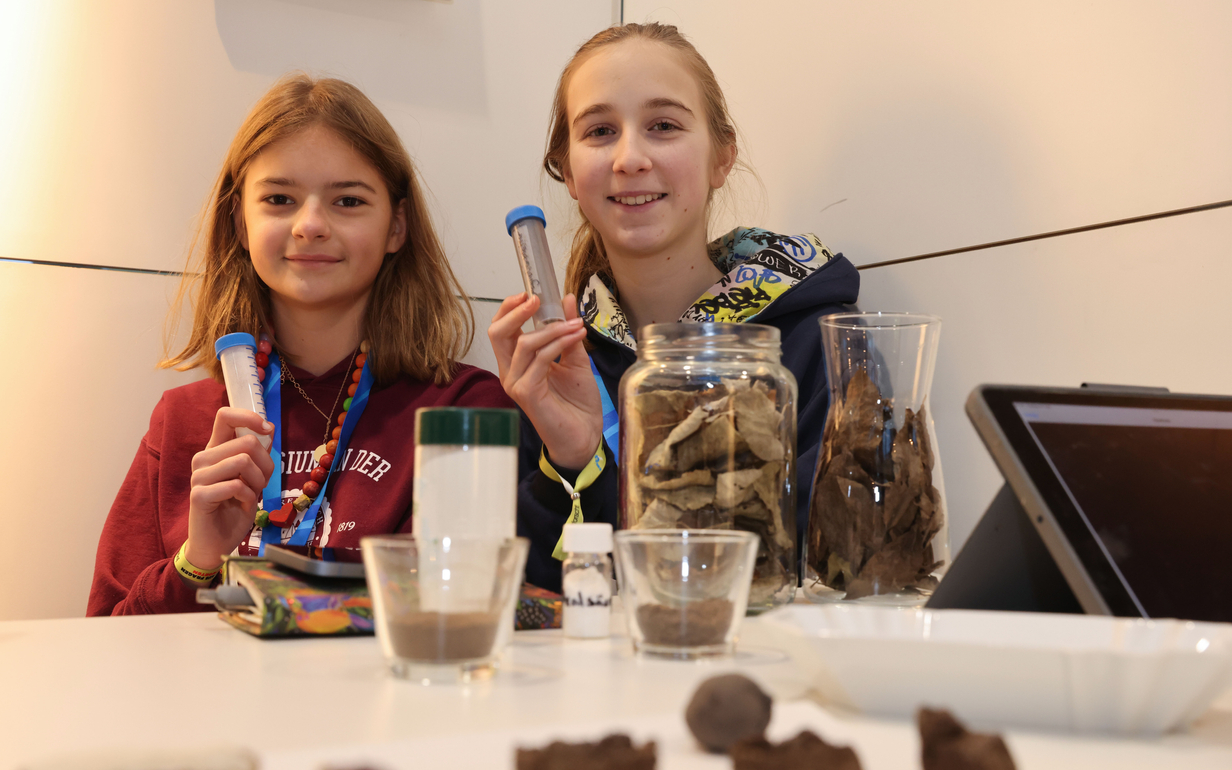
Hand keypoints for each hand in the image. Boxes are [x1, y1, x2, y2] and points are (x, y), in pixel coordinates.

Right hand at [183, 408, 274, 570]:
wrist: (216, 542)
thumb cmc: (235, 507)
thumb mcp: (252, 477)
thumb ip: (256, 454)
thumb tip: (268, 429)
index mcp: (215, 449)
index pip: (225, 416)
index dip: (249, 417)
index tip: (267, 429)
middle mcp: (204, 458)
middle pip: (246, 442)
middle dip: (265, 464)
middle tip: (261, 483)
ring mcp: (199, 476)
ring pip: (243, 461)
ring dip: (258, 481)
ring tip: (251, 494)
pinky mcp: (199, 495)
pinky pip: (236, 485)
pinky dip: (249, 497)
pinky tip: (243, 505)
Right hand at [488, 292, 602, 468]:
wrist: (585, 436)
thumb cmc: (577, 403)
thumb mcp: (575, 360)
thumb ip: (567, 332)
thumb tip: (567, 299)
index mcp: (517, 363)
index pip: (501, 330)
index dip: (510, 309)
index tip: (530, 294)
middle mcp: (511, 372)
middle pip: (497, 333)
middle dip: (516, 312)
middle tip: (538, 300)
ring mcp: (516, 384)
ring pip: (523, 344)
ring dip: (552, 329)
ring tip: (575, 324)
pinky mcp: (527, 394)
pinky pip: (539, 360)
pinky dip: (558, 343)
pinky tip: (575, 335)